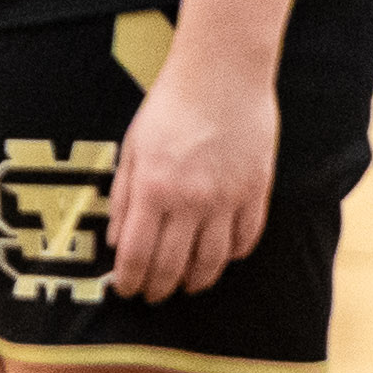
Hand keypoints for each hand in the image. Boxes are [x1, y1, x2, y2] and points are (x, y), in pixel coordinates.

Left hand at [106, 53, 275, 299]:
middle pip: (174, 265)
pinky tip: (219, 259)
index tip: (126, 291)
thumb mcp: (131, 149)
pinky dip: (231, 257)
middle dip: (160, 288)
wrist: (221, 77)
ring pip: (213, 262)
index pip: (138, 254)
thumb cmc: (168, 108)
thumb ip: (123, 198)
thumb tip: (116, 242)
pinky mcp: (257, 194)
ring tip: (185, 286)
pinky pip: (246, 240)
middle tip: (152, 296)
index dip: (130, 280)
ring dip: (196, 281)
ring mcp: (228, 200)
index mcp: (154, 188)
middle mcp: (192, 201)